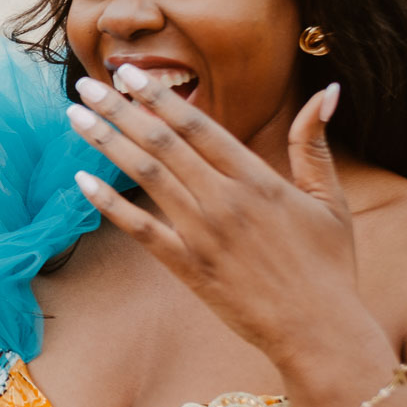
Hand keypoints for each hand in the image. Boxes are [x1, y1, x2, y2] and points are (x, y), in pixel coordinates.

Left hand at [66, 67, 367, 368]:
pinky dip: (110, 204)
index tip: (129, 73)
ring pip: (146, 176)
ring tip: (76, 118)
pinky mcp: (189, 267)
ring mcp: (203, 234)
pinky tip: (81, 181)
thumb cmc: (330, 266)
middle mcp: (225, 200)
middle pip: (162, 143)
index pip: (197, 125)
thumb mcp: (330, 200)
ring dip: (108, 143)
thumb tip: (328, 92)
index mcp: (258, 179)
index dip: (159, 97)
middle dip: (120, 110)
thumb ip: (315, 145)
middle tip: (86, 86)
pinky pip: (141, 229)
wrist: (321, 333)